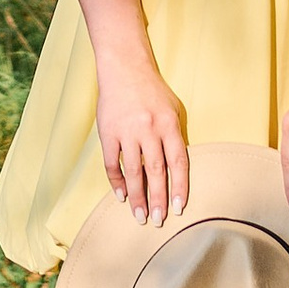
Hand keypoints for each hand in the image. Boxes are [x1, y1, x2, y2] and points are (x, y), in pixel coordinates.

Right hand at [95, 47, 188, 223]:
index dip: (180, 187)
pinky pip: (113, 162)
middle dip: (158, 199)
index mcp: (169, 124)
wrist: (124, 67)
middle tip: (158, 220)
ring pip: (134, 171)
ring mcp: (127, 131)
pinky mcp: (108, 132)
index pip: (178, 163)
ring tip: (139, 216)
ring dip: (137, 196)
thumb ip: (176, 136)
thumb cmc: (152, 90)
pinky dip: (116, 181)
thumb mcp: (173, 108)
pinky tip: (121, 196)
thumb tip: (177, 169)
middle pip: (156, 172)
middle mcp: (149, 129)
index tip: (179, 208)